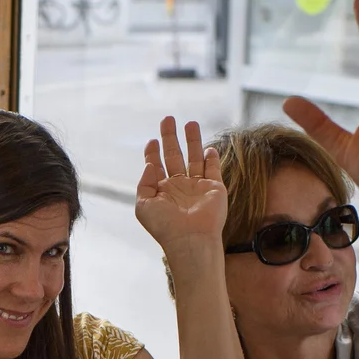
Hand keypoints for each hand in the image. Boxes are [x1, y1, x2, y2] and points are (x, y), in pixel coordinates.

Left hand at [133, 117, 226, 250]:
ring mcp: (197, 187)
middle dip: (171, 137)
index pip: (156, 165)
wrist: (190, 239)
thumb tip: (149, 164)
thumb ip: (144, 184)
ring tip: (190, 123)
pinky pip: (213, 170)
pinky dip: (212, 158)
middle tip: (168, 119)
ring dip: (193, 141)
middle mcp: (179, 186)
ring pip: (195, 158)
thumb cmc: (164, 226)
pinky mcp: (214, 188)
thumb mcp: (143, 205)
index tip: (152, 140)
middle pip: (174, 156)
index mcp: (161, 190)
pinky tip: (208, 148)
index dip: (153, 152)